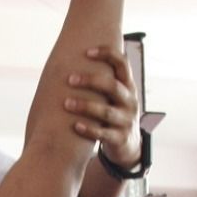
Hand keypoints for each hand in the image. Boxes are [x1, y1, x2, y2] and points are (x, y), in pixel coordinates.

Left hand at [63, 44, 140, 163]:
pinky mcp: (120, 139)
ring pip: (106, 112)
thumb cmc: (115, 113)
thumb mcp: (116, 95)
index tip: (87, 52)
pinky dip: (89, 130)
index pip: (122, 64)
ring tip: (66, 103)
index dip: (107, 54)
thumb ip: (103, 80)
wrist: (129, 145)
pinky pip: (104, 134)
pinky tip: (75, 126)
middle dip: (90, 80)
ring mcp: (126, 121)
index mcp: (128, 86)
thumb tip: (75, 55)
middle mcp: (130, 101)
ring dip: (85, 106)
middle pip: (112, 86)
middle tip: (69, 79)